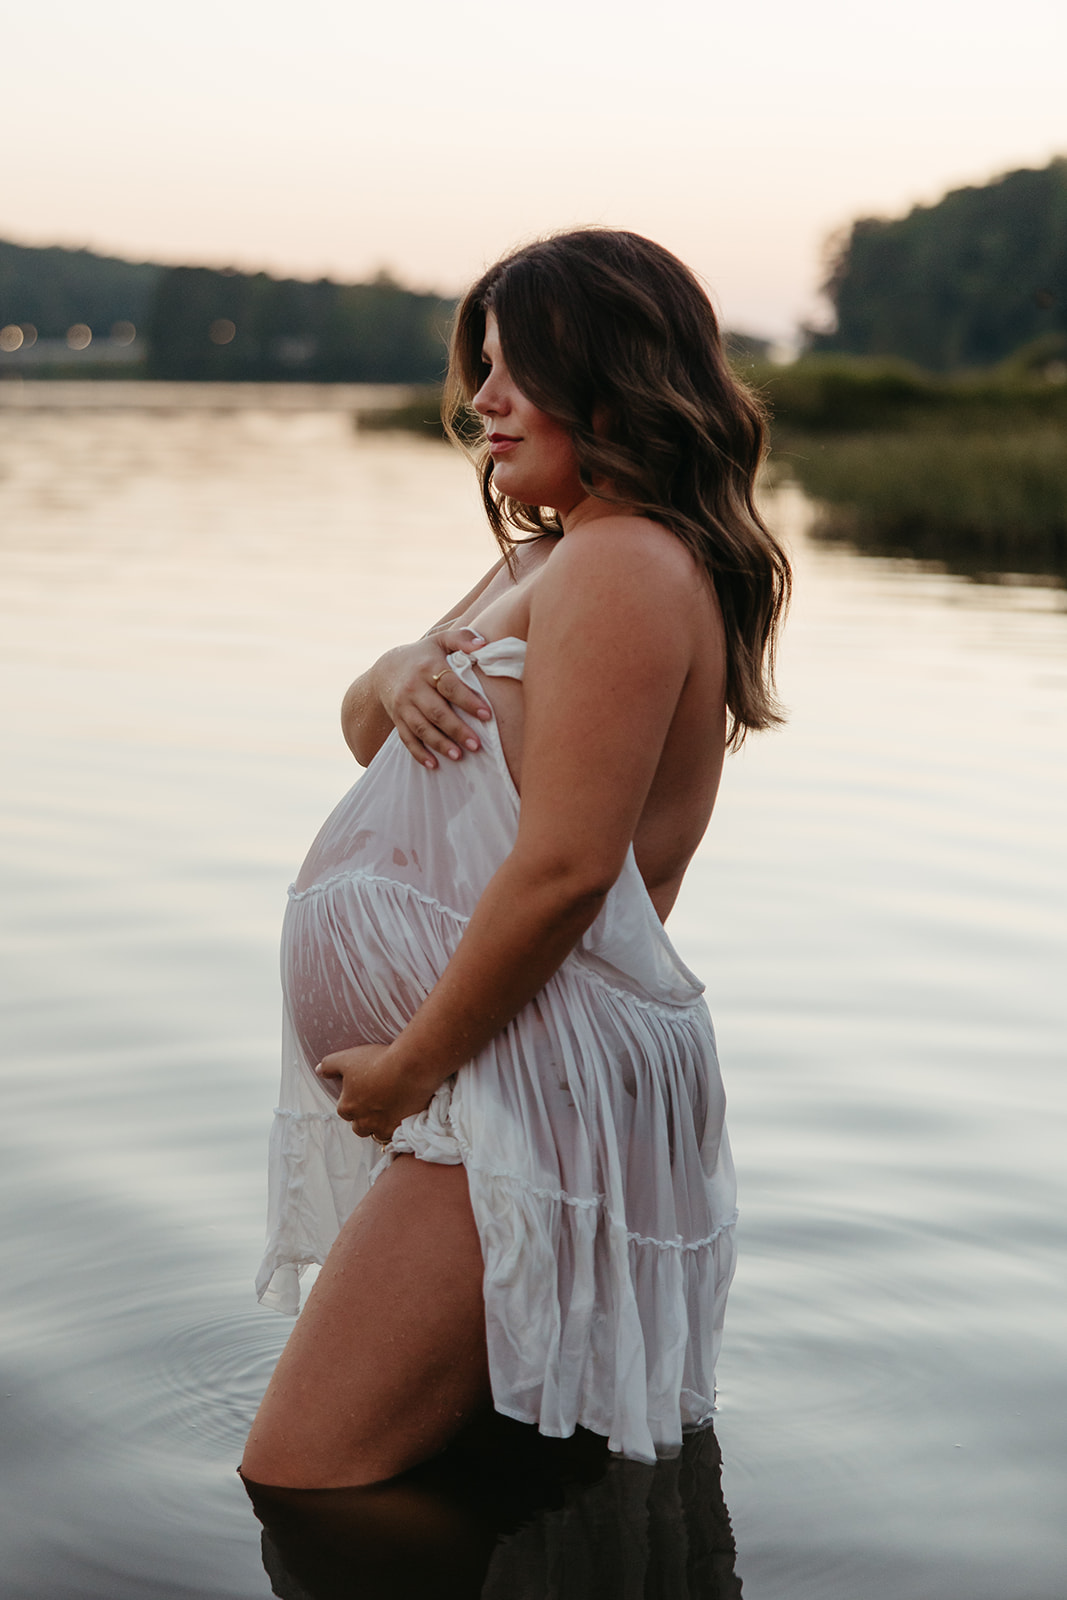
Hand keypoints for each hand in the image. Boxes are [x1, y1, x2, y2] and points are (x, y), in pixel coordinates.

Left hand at [316, 1043, 436, 1142]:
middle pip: (359, 1127)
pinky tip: (403, 1115)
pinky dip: (397, 1127)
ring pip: (377, 1134)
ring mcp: (382, 1127)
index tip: (363, 1092)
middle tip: (376, 1103)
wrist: (410, 1067)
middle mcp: (362, 1121)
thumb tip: (318, 1070)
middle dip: (365, 1118)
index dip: (353, 1101)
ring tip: (390, 1111)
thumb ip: (329, 1065)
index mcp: (347, 1106)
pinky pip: (396, 1134)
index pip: (344, 1110)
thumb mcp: (347, 1058)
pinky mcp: (400, 1128)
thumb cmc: (377, 1061)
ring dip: (380, 1125)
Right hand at [377, 627, 492, 768]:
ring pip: (422, 728)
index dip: (468, 700)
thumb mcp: (440, 640)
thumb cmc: (423, 655)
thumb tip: (485, 643)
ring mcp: (403, 706)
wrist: (386, 669)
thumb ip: (462, 638)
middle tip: (477, 744)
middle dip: (457, 729)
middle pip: (436, 711)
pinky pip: (407, 739)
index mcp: (427, 667)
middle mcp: (413, 688)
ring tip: (459, 756)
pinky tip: (433, 765)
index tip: (487, 714)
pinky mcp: (397, 720)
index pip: (449, 686)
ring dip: (440, 744)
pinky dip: (419, 753)